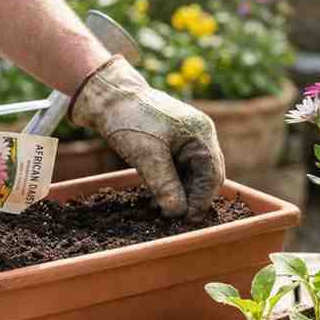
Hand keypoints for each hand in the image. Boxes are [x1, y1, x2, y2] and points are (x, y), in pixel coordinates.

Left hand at [70, 56, 225, 220]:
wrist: (108, 98)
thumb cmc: (128, 120)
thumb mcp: (146, 156)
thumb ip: (165, 184)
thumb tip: (178, 212)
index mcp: (200, 134)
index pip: (211, 175)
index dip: (200, 201)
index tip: (186, 221)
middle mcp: (201, 135)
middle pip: (207, 176)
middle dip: (193, 199)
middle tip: (176, 220)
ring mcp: (189, 138)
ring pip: (194, 175)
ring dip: (182, 194)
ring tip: (162, 212)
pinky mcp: (176, 143)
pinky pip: (182, 169)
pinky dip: (173, 185)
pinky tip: (158, 198)